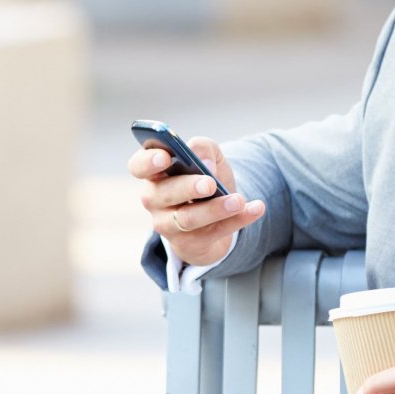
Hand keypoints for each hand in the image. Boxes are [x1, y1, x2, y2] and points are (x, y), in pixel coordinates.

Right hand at [130, 135, 266, 266]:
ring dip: (214, 209)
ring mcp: (168, 225)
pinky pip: (214, 233)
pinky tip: (256, 208)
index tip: (165, 157)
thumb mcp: (208, 158)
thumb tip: (204, 164)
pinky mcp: (189, 244)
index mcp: (155, 173)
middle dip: (187, 188)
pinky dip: (238, 220)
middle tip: (210, 184)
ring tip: (238, 200)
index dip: (148, 162)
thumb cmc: (204, 179)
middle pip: (164, 194)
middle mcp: (154, 200)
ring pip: (188, 219)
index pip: (138, 166)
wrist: (215, 216)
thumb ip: (203, 149)